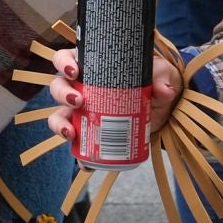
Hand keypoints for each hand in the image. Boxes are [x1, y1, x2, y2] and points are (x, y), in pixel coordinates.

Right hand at [43, 47, 181, 145]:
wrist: (163, 108)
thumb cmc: (154, 81)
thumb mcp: (160, 74)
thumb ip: (161, 79)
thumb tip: (163, 90)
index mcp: (91, 66)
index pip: (66, 58)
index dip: (63, 62)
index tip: (73, 71)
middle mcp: (81, 87)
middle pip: (58, 87)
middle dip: (62, 94)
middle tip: (78, 101)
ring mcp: (83, 112)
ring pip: (59, 116)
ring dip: (60, 124)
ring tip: (71, 132)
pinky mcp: (91, 133)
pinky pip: (78, 146)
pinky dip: (79, 156)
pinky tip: (85, 163)